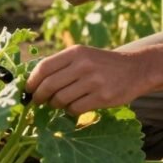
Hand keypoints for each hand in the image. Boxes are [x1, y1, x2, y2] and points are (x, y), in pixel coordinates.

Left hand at [25, 45, 151, 115]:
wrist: (135, 69)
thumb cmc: (102, 64)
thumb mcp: (82, 55)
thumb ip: (61, 64)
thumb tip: (33, 80)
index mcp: (75, 52)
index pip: (44, 67)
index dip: (32, 80)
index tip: (28, 89)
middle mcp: (83, 65)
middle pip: (49, 85)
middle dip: (39, 96)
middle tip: (37, 101)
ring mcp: (94, 81)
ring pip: (61, 99)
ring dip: (55, 104)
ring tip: (58, 103)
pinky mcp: (102, 97)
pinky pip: (75, 109)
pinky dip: (70, 110)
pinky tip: (74, 106)